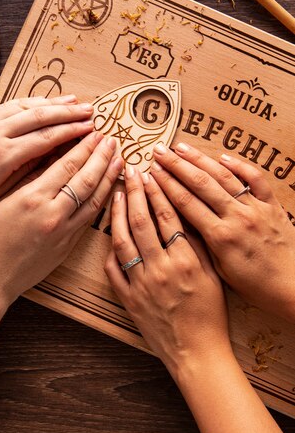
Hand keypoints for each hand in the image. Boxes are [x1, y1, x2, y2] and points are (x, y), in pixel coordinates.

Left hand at [0, 95, 94, 225]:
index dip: (72, 132)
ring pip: (25, 106)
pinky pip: (8, 105)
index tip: (91, 129)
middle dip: (68, 112)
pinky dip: (29, 101)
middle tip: (91, 110)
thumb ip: (25, 171)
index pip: (46, 138)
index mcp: (2, 156)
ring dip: (52, 102)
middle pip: (40, 116)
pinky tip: (42, 101)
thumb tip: (52, 157)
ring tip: (74, 100)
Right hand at [0, 131, 122, 309]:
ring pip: (94, 200)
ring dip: (109, 178)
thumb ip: (27, 178)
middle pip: (86, 180)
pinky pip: (90, 219)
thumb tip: (49, 154)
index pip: (67, 165)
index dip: (85, 147)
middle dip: (102, 157)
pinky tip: (109, 190)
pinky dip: (103, 202)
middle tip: (113, 140)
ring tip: (119, 160)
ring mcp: (63, 232)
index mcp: (32, 198)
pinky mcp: (68, 247)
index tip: (95, 133)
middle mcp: (52, 214)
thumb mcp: (1, 201)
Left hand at [104, 165, 227, 378]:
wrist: (196, 353)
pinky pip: (113, 270)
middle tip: (130, 171)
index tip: (151, 173)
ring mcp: (141, 284)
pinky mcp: (128, 299)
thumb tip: (185, 214)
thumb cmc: (210, 314)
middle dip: (133, 192)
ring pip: (123, 241)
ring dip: (117, 213)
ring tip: (115, 193)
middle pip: (141, 221)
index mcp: (185, 261)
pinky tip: (109, 232)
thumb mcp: (213, 275)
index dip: (157, 191)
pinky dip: (110, 250)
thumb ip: (198, 245)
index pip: (168, 216)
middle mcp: (160, 269)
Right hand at [151, 142, 294, 320]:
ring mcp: (256, 208)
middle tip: (159, 151)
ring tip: (181, 147)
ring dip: (200, 159)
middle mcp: (237, 217)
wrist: (291, 286)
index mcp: (220, 237)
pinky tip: (221, 156)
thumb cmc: (253, 285)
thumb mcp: (219, 270)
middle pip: (200, 184)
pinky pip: (255, 179)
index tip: (152, 172)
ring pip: (224, 176)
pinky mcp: (272, 205)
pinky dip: (238, 166)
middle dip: (176, 165)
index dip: (166, 184)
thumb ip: (200, 243)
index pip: (186, 203)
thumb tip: (179, 222)